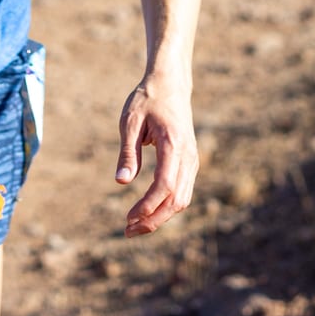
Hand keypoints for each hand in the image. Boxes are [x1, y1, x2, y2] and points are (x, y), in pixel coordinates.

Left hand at [114, 77, 197, 235]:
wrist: (170, 84)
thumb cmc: (147, 100)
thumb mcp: (130, 121)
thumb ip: (128, 152)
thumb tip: (121, 181)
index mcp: (174, 144)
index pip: (165, 185)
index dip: (147, 206)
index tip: (127, 218)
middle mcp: (188, 155)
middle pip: (176, 199)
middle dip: (153, 220)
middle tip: (127, 231)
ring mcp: (192, 160)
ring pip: (182, 199)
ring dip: (160, 217)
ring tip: (134, 226)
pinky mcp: (190, 163)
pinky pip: (183, 192)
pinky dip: (166, 207)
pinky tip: (148, 212)